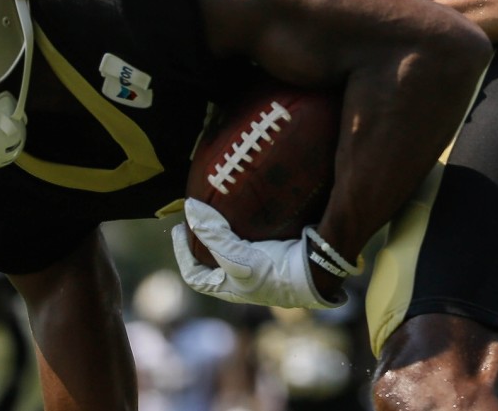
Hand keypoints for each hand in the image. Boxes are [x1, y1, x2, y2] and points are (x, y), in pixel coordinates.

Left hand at [170, 199, 344, 308]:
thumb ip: (212, 234)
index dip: (181, 253)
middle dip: (203, 240)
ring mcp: (260, 268)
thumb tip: (190, 208)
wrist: (318, 272)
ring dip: (223, 232)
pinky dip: (245, 227)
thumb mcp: (238, 257)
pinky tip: (245, 211)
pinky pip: (253, 239)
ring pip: (233, 249)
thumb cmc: (275, 273)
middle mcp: (242, 280)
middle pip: (212, 261)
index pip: (194, 274)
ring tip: (218, 209)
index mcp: (229, 288)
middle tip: (198, 215)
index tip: (179, 227)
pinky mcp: (276, 253)